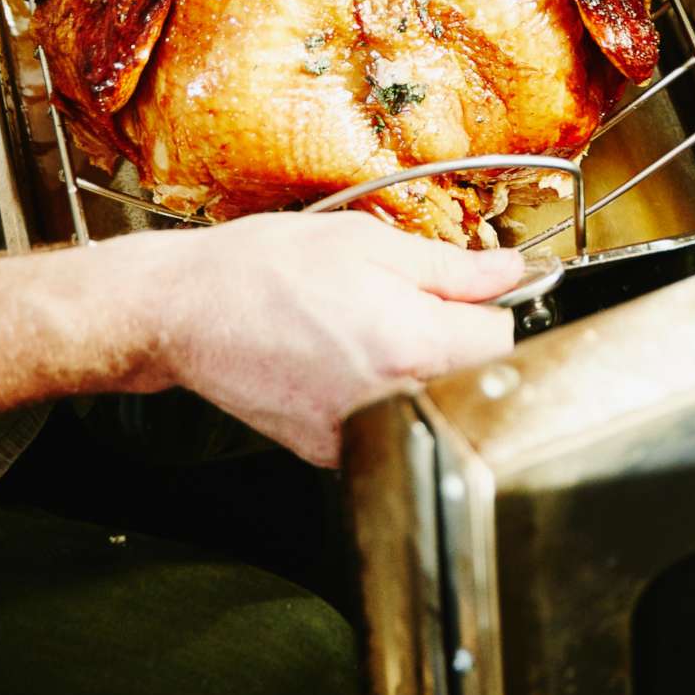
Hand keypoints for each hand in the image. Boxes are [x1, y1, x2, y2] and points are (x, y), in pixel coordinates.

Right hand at [116, 212, 524, 465]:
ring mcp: (359, 434)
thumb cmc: (263, 270)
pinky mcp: (330, 451)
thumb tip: (508, 272)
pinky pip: (385, 425)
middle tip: (409, 303)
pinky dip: (380, 396)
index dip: (488, 306)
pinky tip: (342, 361)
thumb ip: (450, 266)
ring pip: (429, 404)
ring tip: (368, 330)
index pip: (502, 339)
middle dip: (456, 340)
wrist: (186, 311)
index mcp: (412, 343)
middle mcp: (392, 401)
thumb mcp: (366, 243)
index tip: (465, 291)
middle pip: (471, 378)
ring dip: (419, 371)